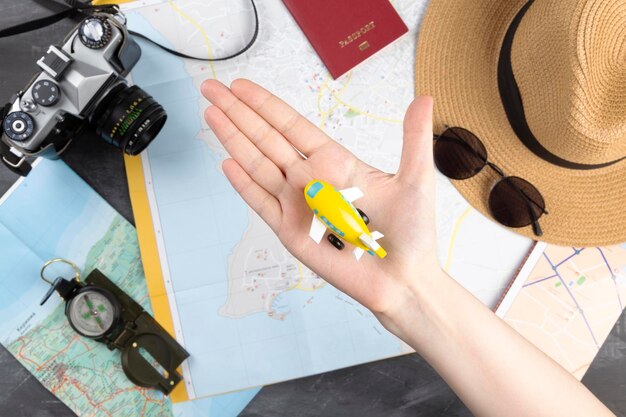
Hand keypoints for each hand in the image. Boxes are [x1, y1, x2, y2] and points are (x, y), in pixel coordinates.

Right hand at [201, 79, 438, 316]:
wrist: (403, 281)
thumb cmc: (411, 235)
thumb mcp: (416, 180)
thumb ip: (413, 138)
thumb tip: (425, 98)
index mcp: (337, 164)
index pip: (292, 126)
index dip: (266, 105)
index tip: (243, 86)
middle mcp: (312, 181)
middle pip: (267, 139)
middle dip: (238, 113)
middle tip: (211, 89)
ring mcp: (298, 206)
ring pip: (258, 165)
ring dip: (234, 140)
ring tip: (212, 115)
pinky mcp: (291, 233)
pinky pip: (262, 203)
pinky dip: (243, 184)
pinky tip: (226, 162)